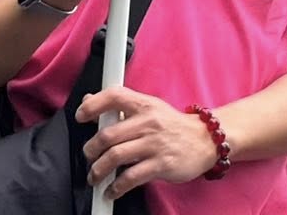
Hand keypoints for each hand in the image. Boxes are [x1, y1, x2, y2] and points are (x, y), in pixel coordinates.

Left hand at [77, 88, 220, 196]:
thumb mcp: (150, 108)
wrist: (206, 140)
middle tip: (88, 156)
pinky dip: (116, 187)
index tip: (80, 116)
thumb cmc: (173, 125)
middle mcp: (148, 122)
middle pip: (108, 134)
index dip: (93, 105)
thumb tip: (89, 101)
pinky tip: (112, 190)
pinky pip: (131, 177)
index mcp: (144, 104)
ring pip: (116, 156)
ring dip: (98, 170)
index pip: (114, 96)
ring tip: (94, 176)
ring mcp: (155, 144)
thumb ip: (122, 106)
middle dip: (91, 149)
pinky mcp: (161, 165)